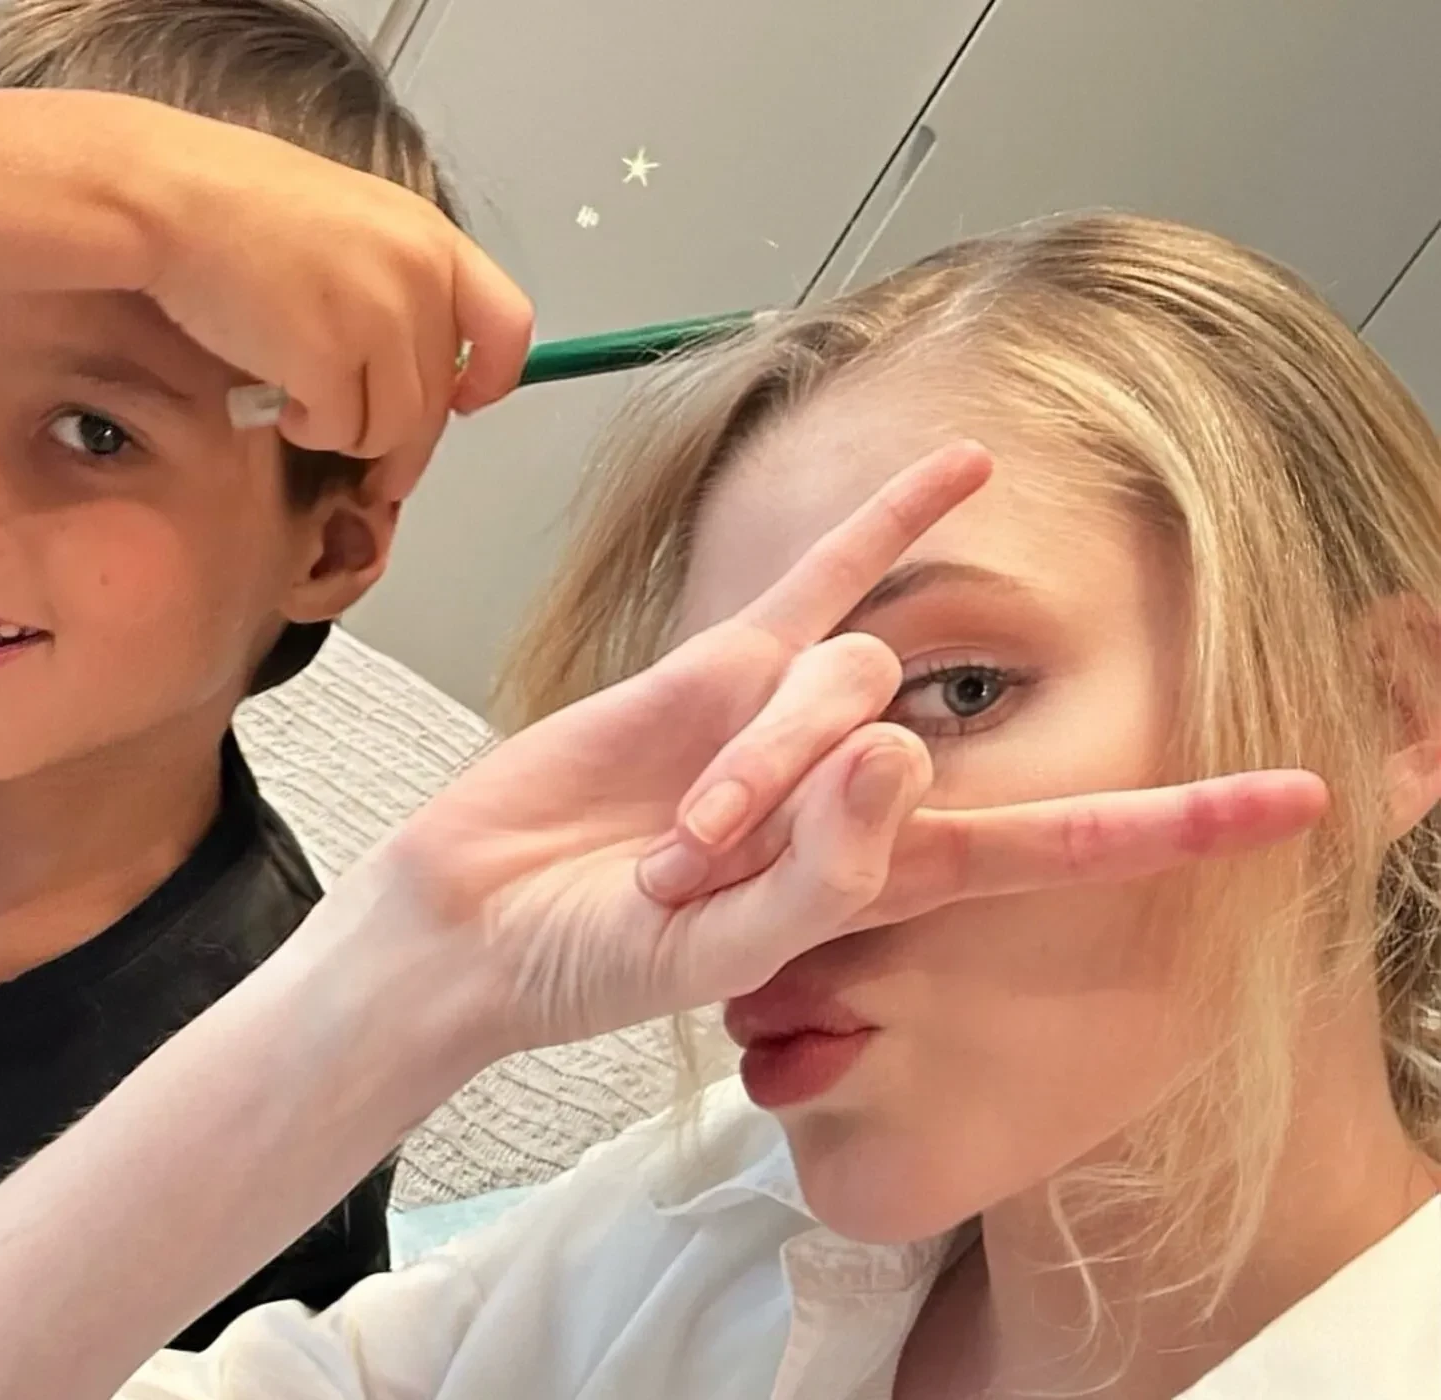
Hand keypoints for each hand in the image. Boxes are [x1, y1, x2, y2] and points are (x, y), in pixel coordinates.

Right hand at [127, 106, 533, 499]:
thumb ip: (399, 282)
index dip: (492, 380)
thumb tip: (417, 363)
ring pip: (392, 428)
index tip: (463, 403)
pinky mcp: (327, 361)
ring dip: (349, 435)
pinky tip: (279, 403)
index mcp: (432, 240)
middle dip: (403, 443)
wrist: (173, 199)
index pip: (508, 328)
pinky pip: (337, 431)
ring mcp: (376, 322)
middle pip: (438, 400)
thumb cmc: (244, 206)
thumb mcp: (354, 223)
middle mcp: (418, 281)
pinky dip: (308, 430)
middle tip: (379, 472)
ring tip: (305, 408)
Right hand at [377, 443, 1328, 1051]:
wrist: (476, 916)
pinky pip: (830, 574)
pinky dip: (894, 517)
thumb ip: (821, 868)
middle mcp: (863, 793)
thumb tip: (906, 739)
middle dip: (803, 812)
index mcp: (887, 885)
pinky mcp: (725, 661)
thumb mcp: (716, 954)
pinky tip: (968, 461)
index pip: (1067, 844)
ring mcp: (797, 717)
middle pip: (915, 745)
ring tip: (662, 835)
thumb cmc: (590, 962)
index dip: (1179, 827)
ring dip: (750, 761)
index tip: (1305, 800)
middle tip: (685, 878)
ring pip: (849, 675)